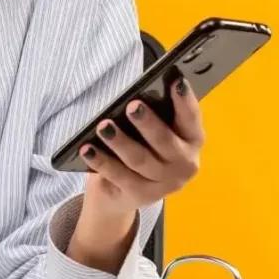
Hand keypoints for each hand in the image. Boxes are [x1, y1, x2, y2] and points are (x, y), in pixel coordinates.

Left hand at [79, 77, 204, 218]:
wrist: (121, 194)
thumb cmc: (141, 149)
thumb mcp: (150, 134)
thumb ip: (153, 117)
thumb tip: (138, 95)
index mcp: (191, 141)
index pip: (191, 119)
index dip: (185, 101)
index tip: (176, 81)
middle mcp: (185, 164)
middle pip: (165, 142)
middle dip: (149, 123)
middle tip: (133, 106)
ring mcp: (164, 184)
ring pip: (140, 160)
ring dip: (121, 142)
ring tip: (103, 126)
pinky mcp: (141, 196)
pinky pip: (119, 176)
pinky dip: (101, 161)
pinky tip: (87, 149)